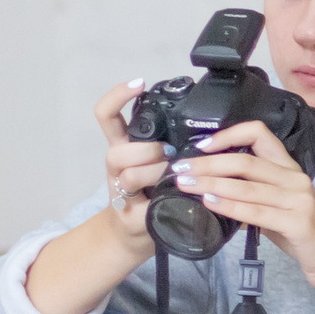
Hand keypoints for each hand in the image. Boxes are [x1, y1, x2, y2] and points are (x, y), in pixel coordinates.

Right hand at [92, 79, 169, 257]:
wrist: (137, 230)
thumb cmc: (154, 190)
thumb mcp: (161, 159)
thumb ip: (173, 142)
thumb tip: (208, 124)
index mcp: (124, 147)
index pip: (107, 115)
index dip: (116, 97)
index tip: (139, 83)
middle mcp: (117, 166)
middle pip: (116, 151)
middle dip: (146, 151)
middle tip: (170, 154)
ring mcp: (119, 190)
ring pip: (128, 174)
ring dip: (154, 173)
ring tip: (173, 176)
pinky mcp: (127, 213)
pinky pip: (141, 204)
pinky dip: (158, 200)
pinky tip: (168, 200)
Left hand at [171, 120, 314, 285]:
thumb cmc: (306, 235)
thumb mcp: (276, 210)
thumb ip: (250, 199)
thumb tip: (210, 194)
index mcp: (289, 169)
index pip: (260, 134)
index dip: (229, 134)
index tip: (202, 145)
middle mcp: (295, 178)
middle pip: (246, 160)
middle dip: (208, 163)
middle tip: (181, 169)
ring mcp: (298, 199)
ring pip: (247, 184)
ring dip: (211, 183)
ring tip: (186, 185)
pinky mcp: (298, 222)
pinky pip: (256, 211)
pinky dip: (229, 206)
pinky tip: (210, 204)